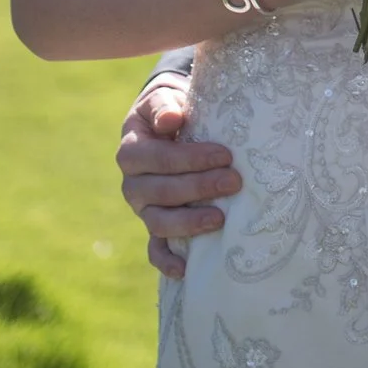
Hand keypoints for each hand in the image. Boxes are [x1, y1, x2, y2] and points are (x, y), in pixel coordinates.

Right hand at [117, 72, 237, 279]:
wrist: (168, 124)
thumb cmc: (171, 109)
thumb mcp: (164, 98)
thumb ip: (165, 105)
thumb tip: (170, 119)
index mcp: (132, 151)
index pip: (158, 159)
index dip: (190, 159)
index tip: (225, 154)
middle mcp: (133, 184)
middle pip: (161, 192)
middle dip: (199, 188)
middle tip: (234, 181)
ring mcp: (143, 209)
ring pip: (158, 222)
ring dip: (189, 223)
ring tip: (221, 219)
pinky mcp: (155, 225)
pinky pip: (154, 249)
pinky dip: (166, 261)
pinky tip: (186, 269)